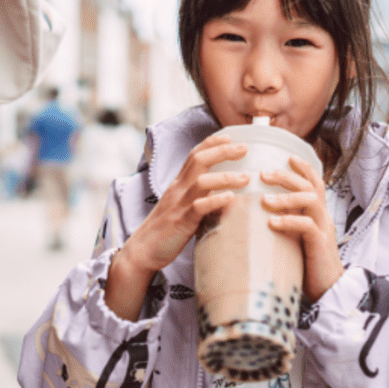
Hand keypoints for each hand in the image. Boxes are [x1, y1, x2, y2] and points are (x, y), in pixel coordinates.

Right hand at [105, 134, 247, 320]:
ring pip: (201, 182)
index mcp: (178, 185)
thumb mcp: (181, 207)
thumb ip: (198, 197)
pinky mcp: (181, 222)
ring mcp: (178, 205)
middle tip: (245, 148)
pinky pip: (198, 207)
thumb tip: (224, 194)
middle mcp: (178, 190)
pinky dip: (215, 200)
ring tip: (246, 177)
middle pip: (199, 161)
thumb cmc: (165, 231)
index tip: (232, 136)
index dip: (212, 143)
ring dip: (225, 177)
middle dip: (223, 151)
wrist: (142, 251)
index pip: (194, 155)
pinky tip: (231, 198)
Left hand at [262, 156, 343, 301]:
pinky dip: (289, 221)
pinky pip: (307, 226)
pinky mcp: (320, 245)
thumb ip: (284, 224)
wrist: (327, 291)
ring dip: (286, 197)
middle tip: (263, 173)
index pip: (314, 181)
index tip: (285, 156)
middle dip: (286, 176)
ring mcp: (323, 229)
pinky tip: (272, 222)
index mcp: (317, 213)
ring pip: (310, 200)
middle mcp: (323, 216)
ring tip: (264, 199)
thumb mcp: (294, 239)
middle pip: (310, 185)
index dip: (302, 167)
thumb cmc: (306, 265)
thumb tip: (255, 215)